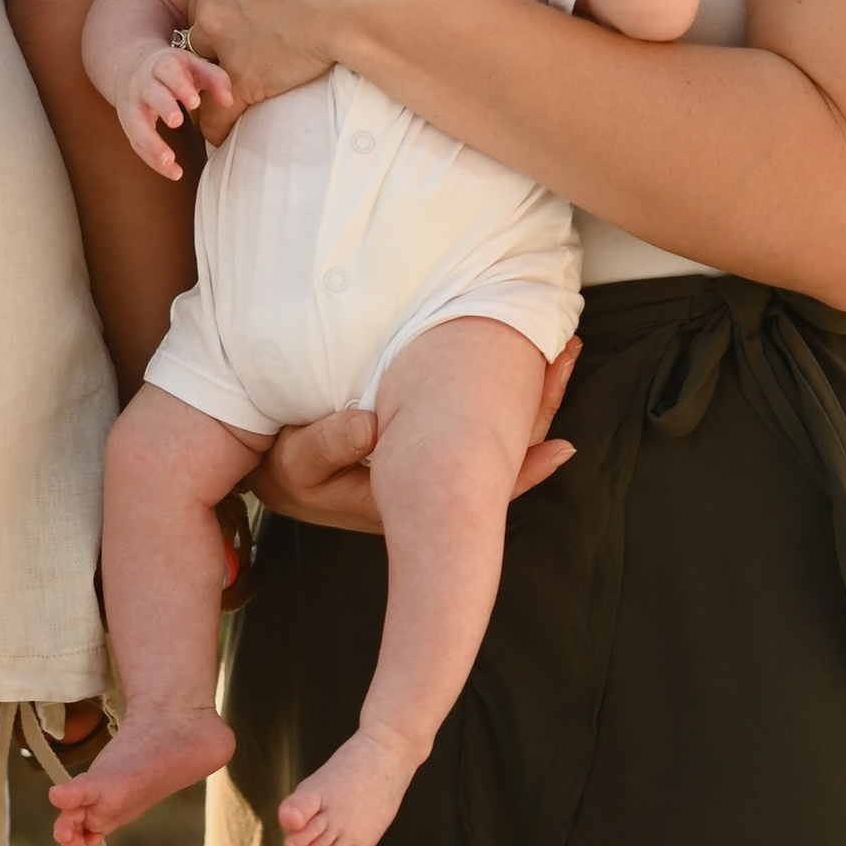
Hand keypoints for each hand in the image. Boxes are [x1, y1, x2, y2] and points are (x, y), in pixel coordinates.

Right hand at [121, 39, 236, 180]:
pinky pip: (137, 144)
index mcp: (162, 65)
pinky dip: (153, 160)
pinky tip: (173, 172)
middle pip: (151, 94)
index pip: (169, 72)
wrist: (131, 68)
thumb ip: (215, 79)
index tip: (195, 102)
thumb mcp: (193, 66)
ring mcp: (133, 104)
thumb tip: (229, 102)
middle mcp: (143, 83)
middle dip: (163, 106)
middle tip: (177, 122)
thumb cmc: (172, 71)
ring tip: (169, 160)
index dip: (180, 86)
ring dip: (151, 142)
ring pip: (136, 123)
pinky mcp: (129, 124)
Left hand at [180, 0, 383, 107]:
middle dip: (227, 19)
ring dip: (221, 65)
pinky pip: (219, 111)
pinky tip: (227, 132)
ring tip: (249, 73)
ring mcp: (223, 32)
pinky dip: (220, 126)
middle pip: (206, 6)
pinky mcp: (244, 76)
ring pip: (207, 55)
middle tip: (264, 27)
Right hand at [252, 341, 581, 533]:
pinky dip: (506, 391)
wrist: (279, 473)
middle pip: (504, 455)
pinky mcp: (426, 439)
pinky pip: (478, 418)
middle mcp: (436, 485)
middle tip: (566, 352)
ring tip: (558, 347)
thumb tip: (372, 425)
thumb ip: (330, 446)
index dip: (523, 468)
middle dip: (539, 406)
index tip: (560, 443)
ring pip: (498, 434)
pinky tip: (524, 359)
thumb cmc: (292, 470)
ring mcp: (434, 462)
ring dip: (529, 394)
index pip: (484, 489)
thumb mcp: (299, 465)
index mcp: (414, 498)